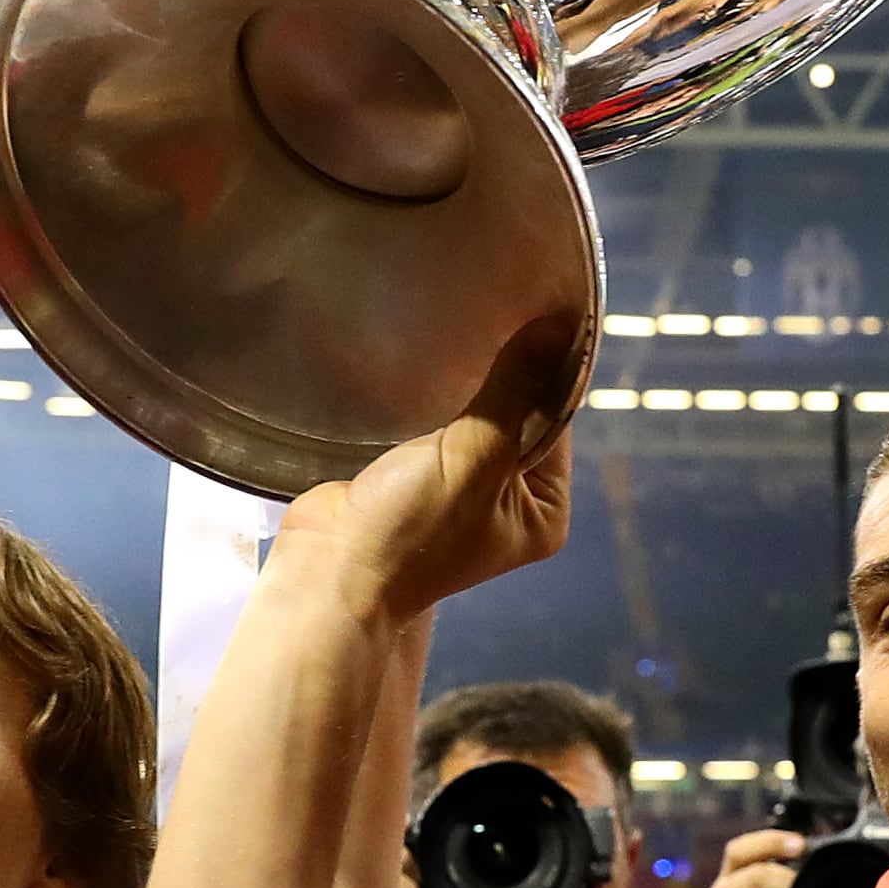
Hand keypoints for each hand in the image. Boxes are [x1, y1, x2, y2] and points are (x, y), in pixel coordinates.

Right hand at [273, 318, 580, 622]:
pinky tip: (429, 366)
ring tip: (463, 333)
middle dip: (505, 382)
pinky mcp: (417, 481)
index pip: (558, 428)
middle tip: (496, 318)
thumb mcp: (475, 456)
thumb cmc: (414, 526)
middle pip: (519, 425)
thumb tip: (557, 331)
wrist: (331, 569)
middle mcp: (510, 507)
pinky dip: (433, 406)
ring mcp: (462, 496)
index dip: (546, 378)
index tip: (537, 319)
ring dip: (465, 392)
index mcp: (542, 515)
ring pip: (476, 425)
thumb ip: (513, 392)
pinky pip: (438, 432)